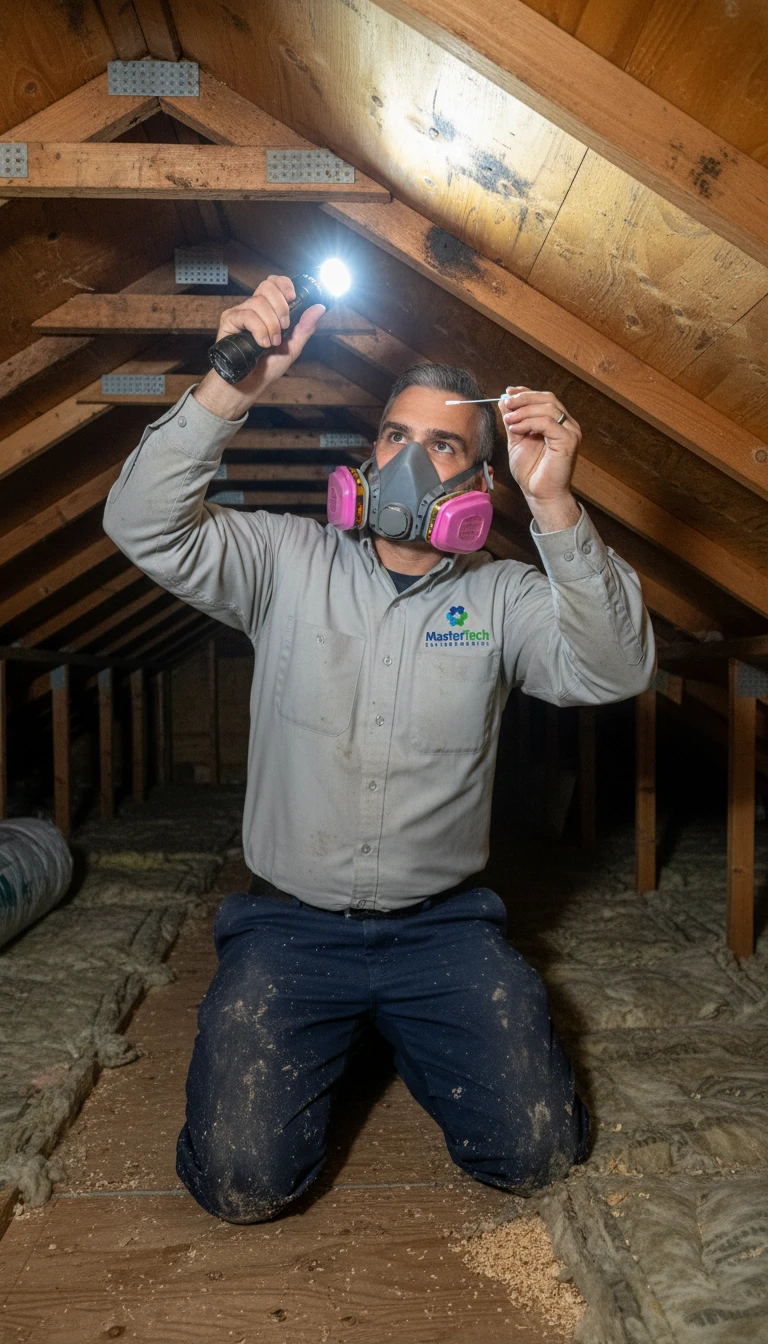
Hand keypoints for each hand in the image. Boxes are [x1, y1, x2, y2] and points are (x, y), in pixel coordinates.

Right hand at [195, 275, 325, 419]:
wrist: (249, 384)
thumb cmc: (267, 367)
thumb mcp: (292, 348)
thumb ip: (304, 328)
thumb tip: (320, 308)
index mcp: (269, 310)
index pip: (274, 283)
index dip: (284, 284)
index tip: (293, 297)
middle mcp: (254, 307)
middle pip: (267, 287)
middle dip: (281, 307)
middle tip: (284, 327)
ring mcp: (241, 312)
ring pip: (258, 302)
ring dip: (271, 324)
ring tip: (271, 343)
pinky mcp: (230, 320)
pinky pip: (247, 315)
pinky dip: (259, 329)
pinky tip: (261, 343)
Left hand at [500, 386, 581, 530]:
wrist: (539, 494)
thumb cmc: (531, 472)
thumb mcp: (517, 440)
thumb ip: (513, 421)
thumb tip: (505, 400)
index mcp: (557, 423)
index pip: (544, 398)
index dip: (526, 392)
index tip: (508, 392)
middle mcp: (567, 425)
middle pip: (547, 398)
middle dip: (524, 398)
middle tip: (507, 403)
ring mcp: (570, 432)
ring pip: (548, 408)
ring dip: (524, 411)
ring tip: (509, 420)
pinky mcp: (568, 441)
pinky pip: (548, 423)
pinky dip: (529, 422)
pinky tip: (516, 429)